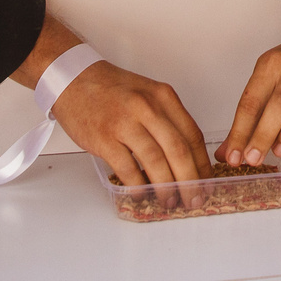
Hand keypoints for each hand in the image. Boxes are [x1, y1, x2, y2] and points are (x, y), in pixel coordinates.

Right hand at [47, 61, 208, 188]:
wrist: (73, 79)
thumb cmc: (111, 89)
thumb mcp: (147, 94)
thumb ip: (167, 119)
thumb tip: (187, 156)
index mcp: (163, 96)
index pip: (193, 135)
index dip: (202, 163)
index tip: (206, 181)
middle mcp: (147, 108)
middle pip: (179, 151)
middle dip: (191, 181)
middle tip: (194, 199)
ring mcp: (125, 123)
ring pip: (156, 162)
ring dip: (166, 188)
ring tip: (170, 201)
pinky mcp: (104, 139)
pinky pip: (127, 169)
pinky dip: (138, 186)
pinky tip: (142, 194)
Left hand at [220, 23, 280, 163]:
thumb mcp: (263, 80)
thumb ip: (247, 117)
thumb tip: (228, 151)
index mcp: (270, 66)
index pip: (251, 101)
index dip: (240, 131)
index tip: (233, 154)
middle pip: (278, 105)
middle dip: (263, 135)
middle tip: (253, 159)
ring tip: (276, 153)